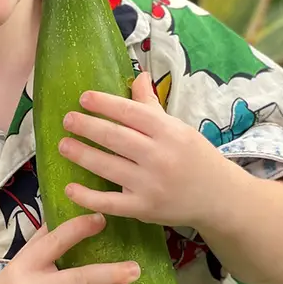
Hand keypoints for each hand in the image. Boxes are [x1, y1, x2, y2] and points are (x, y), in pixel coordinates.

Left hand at [59, 71, 238, 227]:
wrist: (219, 197)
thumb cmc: (195, 156)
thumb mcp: (178, 127)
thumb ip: (151, 105)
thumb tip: (137, 75)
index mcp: (169, 132)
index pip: (131, 112)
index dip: (105, 104)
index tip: (83, 98)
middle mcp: (159, 157)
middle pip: (115, 137)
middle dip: (86, 126)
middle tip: (67, 119)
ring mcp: (150, 185)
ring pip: (107, 167)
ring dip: (81, 154)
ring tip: (63, 145)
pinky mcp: (143, 209)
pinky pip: (109, 202)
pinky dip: (87, 197)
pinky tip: (69, 188)